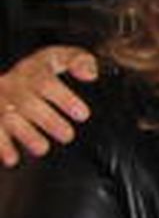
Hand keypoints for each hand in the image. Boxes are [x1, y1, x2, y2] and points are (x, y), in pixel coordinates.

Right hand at [0, 45, 96, 167]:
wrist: (6, 80)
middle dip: (49, 122)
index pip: (46, 83)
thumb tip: (91, 74)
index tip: (83, 115)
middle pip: (28, 104)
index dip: (65, 99)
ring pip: (9, 119)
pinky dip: (2, 146)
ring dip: (26, 136)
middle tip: (68, 135)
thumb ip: (79, 61)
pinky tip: (13, 159)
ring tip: (43, 148)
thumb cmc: (39, 71)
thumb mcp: (58, 58)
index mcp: (32, 71)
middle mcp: (13, 86)